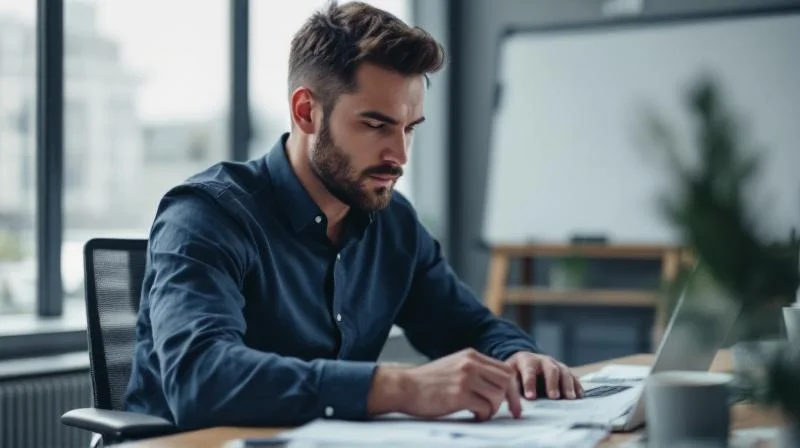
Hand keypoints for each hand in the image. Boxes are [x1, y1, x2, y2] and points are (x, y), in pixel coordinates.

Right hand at [369, 348, 521, 420]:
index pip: (505, 369)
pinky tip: (474, 415)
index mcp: (470, 355)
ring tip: (483, 412)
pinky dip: (483, 415)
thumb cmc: (427, 381)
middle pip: (506, 381)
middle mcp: (470, 364)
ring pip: (498, 395)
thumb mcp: (453, 366)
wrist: (404, 386)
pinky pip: (485, 408)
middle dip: (511, 399)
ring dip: (494, 408)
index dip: (513, 387)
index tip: (513, 401)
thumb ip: (474, 370)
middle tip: (511, 412)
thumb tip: (496, 386)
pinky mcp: (459, 395)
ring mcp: (465, 378)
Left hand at [506, 352, 583, 399]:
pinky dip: (577, 387)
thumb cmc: (516, 372)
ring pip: (564, 372)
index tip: (530, 397)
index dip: (529, 383)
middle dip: (552, 384)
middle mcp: (543, 360)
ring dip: (567, 386)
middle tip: (554, 397)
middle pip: (550, 369)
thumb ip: (510, 389)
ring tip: (570, 398)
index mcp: (526, 360)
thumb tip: (513, 407)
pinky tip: (579, 396)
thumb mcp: (509, 376)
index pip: (528, 370)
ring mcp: (556, 364)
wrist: (524, 362)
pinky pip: (573, 377)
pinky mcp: (565, 371)